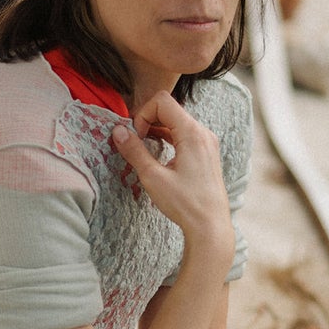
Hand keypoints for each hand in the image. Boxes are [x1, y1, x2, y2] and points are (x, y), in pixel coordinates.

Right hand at [111, 92, 233, 262]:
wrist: (210, 227)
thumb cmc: (185, 204)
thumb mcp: (153, 177)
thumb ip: (134, 151)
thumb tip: (117, 131)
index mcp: (192, 133)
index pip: (162, 101)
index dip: (142, 114)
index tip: (136, 137)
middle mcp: (203, 133)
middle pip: (169, 109)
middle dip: (148, 120)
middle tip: (135, 142)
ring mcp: (207, 143)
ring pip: (176, 122)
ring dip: (157, 130)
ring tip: (143, 148)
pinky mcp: (207, 153)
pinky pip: (184, 135)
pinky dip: (168, 138)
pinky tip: (158, 155)